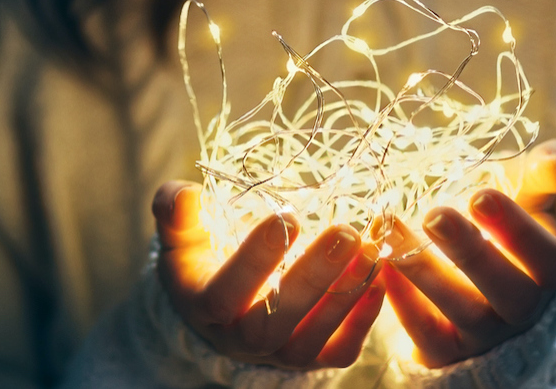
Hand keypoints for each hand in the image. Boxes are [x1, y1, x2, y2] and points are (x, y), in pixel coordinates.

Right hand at [152, 181, 386, 369]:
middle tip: (345, 232)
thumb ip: (177, 212)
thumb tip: (182, 197)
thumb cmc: (202, 258)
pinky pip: (339, 351)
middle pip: (273, 322)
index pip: (225, 293)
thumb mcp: (182, 234)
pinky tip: (379, 281)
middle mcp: (239, 340)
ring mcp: (277, 353)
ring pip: (310, 339)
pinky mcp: (311, 359)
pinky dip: (363, 321)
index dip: (255, 259)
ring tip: (370, 250)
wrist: (220, 308)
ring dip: (344, 296)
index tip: (286, 215)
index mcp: (204, 306)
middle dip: (313, 278)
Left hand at [381, 139, 555, 366]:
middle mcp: (523, 307)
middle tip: (435, 215)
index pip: (550, 260)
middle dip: (470, 252)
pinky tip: (382, 264)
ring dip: (425, 272)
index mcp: (550, 269)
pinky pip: (425, 333)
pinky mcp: (446, 348)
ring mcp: (485, 333)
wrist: (481, 276)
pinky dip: (403, 301)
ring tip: (391, 232)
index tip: (481, 196)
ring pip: (462, 311)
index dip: (519, 232)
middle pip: (508, 290)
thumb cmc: (505, 222)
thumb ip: (546, 172)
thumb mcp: (530, 194)